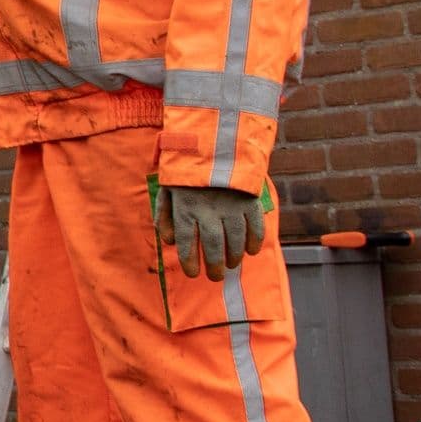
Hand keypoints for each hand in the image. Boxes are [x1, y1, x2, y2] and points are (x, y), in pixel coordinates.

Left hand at [153, 182, 267, 280]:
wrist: (214, 144)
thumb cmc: (186, 171)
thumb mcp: (167, 189)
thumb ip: (165, 215)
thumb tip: (169, 242)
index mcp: (186, 208)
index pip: (187, 243)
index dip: (189, 262)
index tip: (193, 274)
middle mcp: (209, 210)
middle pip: (213, 246)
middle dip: (214, 265)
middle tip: (215, 277)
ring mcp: (231, 206)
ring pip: (235, 240)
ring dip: (234, 256)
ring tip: (231, 265)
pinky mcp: (250, 200)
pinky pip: (255, 226)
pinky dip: (254, 241)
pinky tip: (250, 251)